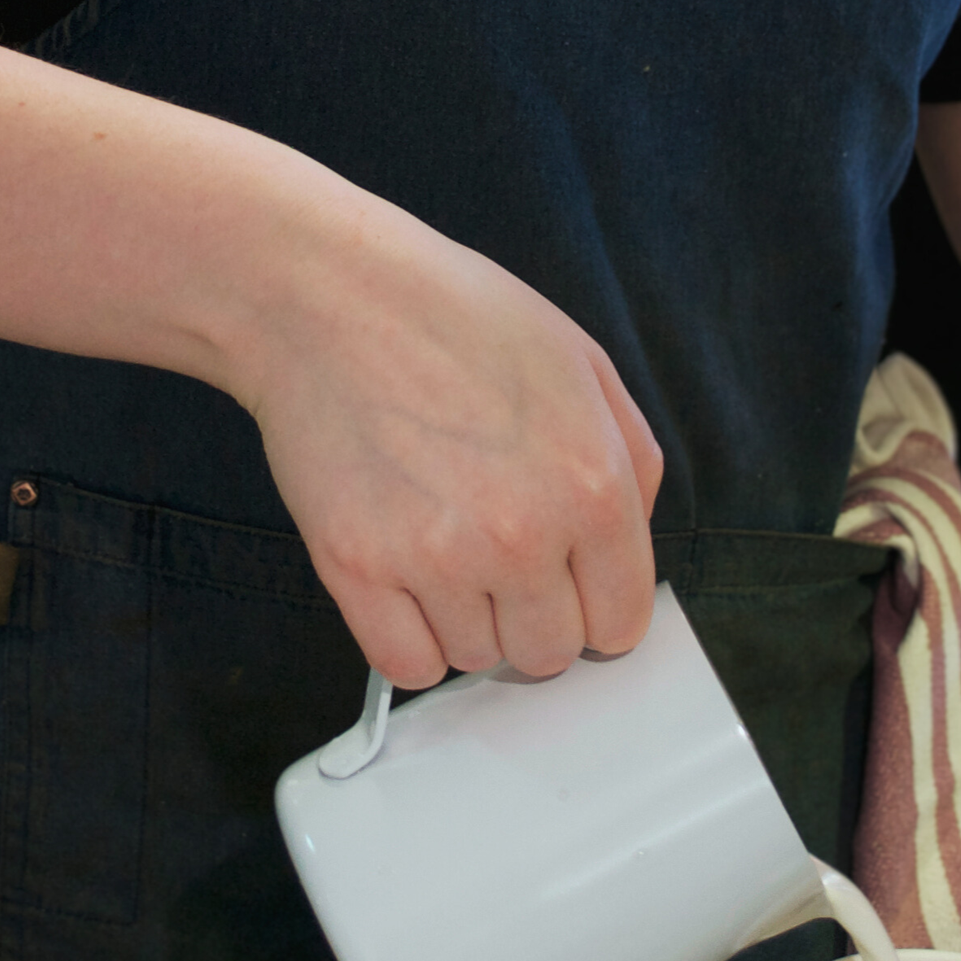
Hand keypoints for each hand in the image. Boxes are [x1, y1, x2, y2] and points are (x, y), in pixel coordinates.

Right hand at [232, 193, 661, 687]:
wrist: (330, 295)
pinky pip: (407, 666)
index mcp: (592, 485)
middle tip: (495, 550)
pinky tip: (403, 575)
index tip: (566, 583)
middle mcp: (523, 534)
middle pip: (550, 655)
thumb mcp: (583, 363)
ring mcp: (436, 558)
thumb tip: (627, 548)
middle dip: (531, 613)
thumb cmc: (453, 317)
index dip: (593, 604)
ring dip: (465, 617)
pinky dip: (407, 637)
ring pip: (476, 660)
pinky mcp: (357, 568)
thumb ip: (630, 462)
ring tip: (439, 533)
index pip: (621, 623)